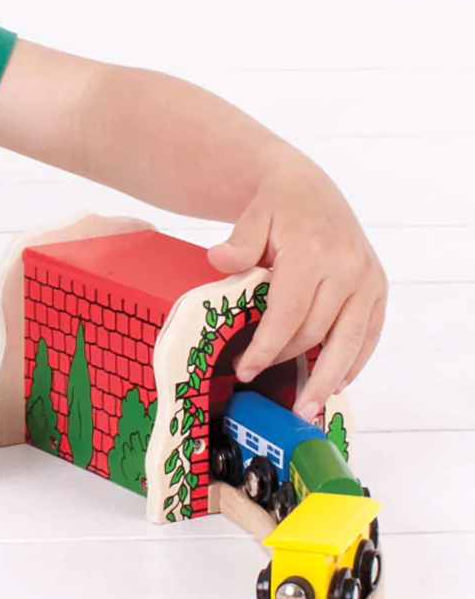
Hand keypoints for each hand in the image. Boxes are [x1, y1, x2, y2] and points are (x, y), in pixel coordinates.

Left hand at [206, 156, 386, 422]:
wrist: (308, 189)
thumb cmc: (275, 206)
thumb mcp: (252, 216)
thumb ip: (239, 243)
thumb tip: (219, 260)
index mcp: (313, 254)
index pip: (288, 314)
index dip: (266, 347)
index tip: (246, 369)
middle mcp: (348, 269)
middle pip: (316, 332)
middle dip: (288, 364)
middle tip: (264, 387)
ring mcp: (368, 280)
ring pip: (349, 342)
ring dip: (329, 380)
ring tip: (309, 409)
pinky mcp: (378, 288)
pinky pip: (369, 334)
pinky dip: (354, 361)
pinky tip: (336, 382)